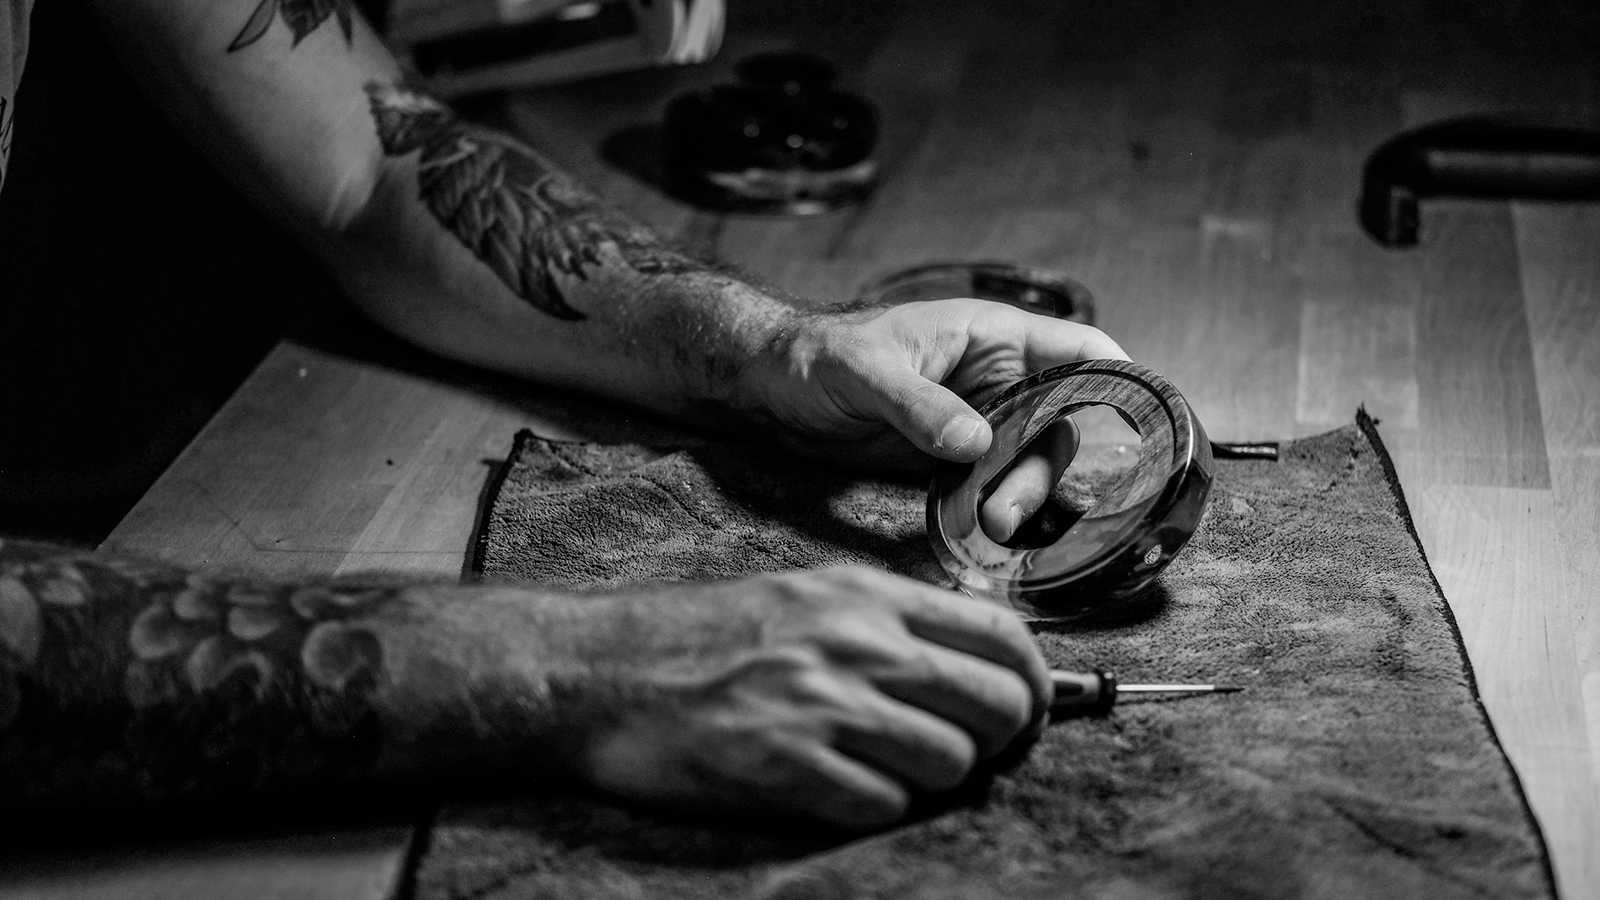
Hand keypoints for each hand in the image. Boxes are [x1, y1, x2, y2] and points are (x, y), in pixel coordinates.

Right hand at [568, 567, 1050, 830]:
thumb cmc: (696, 637)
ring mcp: (822, 706)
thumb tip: (972, 653)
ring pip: (952, 762)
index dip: (1036, 679)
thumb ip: (884, 618)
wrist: (596, 672)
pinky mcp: (787, 767)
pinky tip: (836, 788)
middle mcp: (854, 643)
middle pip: (998, 704)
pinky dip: (873, 807)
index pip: (1000, 632)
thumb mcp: (800, 596)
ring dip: (931, 779)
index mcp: (861, 595)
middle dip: (1000, 739)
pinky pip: (884, 806)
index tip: (1029, 706)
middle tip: (968, 750)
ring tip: (886, 769)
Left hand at [747, 299, 1128, 541]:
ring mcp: (979, 421)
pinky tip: (984, 529)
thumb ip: (919, 405)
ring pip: (1032, 462)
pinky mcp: (954, 459)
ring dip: (1023, 495)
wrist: (772, 386)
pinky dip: (997, 506)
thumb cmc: (817, 355)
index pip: (1081, 350)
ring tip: (993, 522)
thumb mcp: (865, 372)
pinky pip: (995, 484)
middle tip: (1011, 508)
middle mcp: (998, 379)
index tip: (1143, 424)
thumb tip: (975, 441)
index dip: (1121, 381)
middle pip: (1063, 424)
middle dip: (1049, 469)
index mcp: (992, 337)